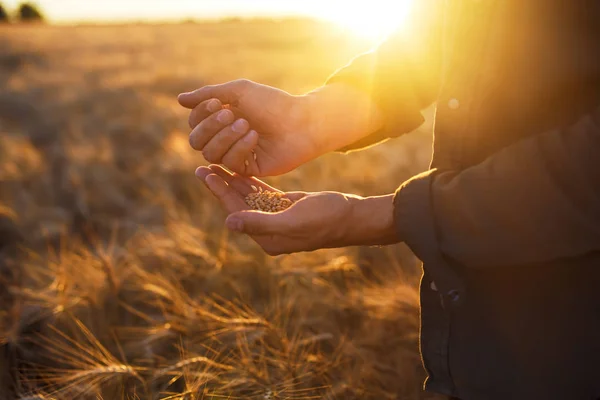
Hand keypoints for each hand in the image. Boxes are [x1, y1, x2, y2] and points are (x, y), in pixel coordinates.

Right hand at [179, 81, 384, 176]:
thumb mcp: (238, 91)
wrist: (301, 121)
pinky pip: (230, 163)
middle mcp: (225, 139)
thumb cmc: (272, 103)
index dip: (201, 114)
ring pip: (210, 154)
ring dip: (225, 137)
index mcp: (221, 120)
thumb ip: (208, 95)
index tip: (219, 102)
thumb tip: (180, 99)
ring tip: (246, 125)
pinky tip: (254, 137)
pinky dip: (240, 147)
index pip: (194, 123)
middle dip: (210, 126)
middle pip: (196, 141)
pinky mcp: (247, 169)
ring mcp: (236, 155)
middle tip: (230, 113)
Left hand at [195, 165, 398, 254]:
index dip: (220, 193)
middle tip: (202, 165)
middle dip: (221, 185)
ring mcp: (276, 218)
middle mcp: (268, 230)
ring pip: (248, 197)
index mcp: (267, 238)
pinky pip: (262, 193)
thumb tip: (229, 223)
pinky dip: (250, 182)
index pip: (236, 212)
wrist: (351, 217)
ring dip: (232, 182)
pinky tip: (238, 169)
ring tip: (214, 165)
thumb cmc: (326, 220)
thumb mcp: (293, 221)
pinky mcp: (285, 207)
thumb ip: (261, 223)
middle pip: (238, 204)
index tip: (205, 173)